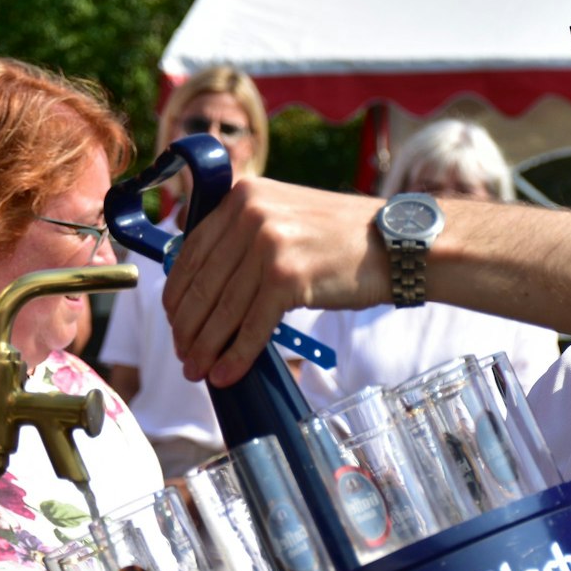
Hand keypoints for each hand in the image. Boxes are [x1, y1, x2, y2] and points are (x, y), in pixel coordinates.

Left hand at [163, 178, 386, 386]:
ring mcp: (269, 244)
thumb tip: (202, 287)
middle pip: (202, 284)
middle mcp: (250, 214)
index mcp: (242, 195)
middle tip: (183, 355)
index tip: (174, 323)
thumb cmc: (342, 238)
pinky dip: (236, 356)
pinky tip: (226, 375)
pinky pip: (252, 326)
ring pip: (223, 309)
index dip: (178, 295)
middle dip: (188, 328)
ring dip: (206, 348)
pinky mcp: (288, 277)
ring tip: (197, 371)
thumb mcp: (284, 217)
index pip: (191, 252)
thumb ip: (244, 237)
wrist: (396, 244)